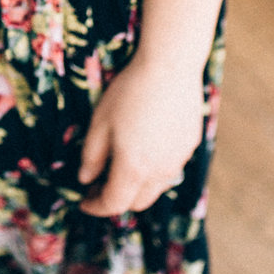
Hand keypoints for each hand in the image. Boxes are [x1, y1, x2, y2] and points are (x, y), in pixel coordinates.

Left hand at [78, 53, 204, 215]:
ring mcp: (178, 160)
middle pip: (137, 202)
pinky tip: (143, 147)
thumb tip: (85, 179)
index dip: (95, 207)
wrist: (170, 66)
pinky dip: (153, 170)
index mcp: (133, 169)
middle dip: (116, 199)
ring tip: (120, 166)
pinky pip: (170, 168)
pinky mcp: (190, 146)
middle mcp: (160, 172)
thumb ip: (92, 156)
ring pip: (156, 188)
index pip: (114, 204)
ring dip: (136, 186)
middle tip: (98, 183)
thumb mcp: (100, 122)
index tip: (83, 201)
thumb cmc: (129, 91)